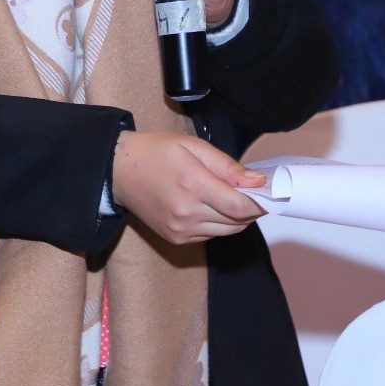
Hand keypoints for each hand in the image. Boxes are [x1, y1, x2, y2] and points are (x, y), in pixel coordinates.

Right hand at [111, 130, 266, 244]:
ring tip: (229, 197)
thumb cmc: (155, 153)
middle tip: (250, 191)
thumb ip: (226, 166)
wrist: (118, 171)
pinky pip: (211, 235)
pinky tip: (209, 206)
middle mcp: (186, 212)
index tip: (266, 192)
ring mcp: (181, 229)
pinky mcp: (177, 238)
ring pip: (227, 231)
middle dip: (250, 207)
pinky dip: (218, 223)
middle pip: (237, 220)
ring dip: (236, 217)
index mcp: (191, 184)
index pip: (239, 205)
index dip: (259, 201)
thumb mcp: (193, 146)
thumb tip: (257, 181)